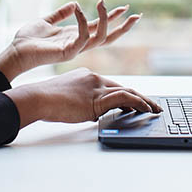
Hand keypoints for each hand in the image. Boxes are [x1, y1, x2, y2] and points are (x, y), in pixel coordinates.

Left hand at [0, 0, 141, 78]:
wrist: (16, 52)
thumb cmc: (28, 39)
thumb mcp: (47, 21)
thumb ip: (61, 13)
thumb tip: (75, 3)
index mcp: (75, 36)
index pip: (100, 27)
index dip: (113, 18)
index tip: (125, 8)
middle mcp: (79, 43)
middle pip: (109, 37)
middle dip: (124, 28)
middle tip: (137, 15)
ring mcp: (75, 49)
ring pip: (101, 37)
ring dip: (106, 20)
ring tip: (102, 2)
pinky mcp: (67, 52)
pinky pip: (83, 36)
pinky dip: (83, 21)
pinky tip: (78, 9)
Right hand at [4, 68, 161, 127]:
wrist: (37, 98)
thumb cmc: (46, 101)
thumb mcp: (68, 98)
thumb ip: (83, 102)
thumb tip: (91, 113)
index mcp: (88, 77)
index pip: (113, 86)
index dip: (129, 95)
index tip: (139, 102)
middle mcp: (94, 78)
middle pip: (124, 87)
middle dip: (142, 97)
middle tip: (155, 106)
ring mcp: (96, 87)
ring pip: (127, 91)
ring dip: (144, 101)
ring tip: (154, 110)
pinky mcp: (96, 97)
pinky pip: (123, 98)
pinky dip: (137, 103)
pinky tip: (145, 109)